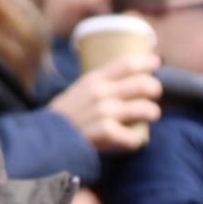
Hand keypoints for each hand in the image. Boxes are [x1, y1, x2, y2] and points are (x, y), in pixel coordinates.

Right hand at [48, 53, 162, 153]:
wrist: (46, 138)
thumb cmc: (62, 116)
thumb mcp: (76, 92)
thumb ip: (96, 87)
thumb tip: (120, 84)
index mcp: (93, 80)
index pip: (126, 64)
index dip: (145, 62)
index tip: (156, 62)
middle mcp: (101, 93)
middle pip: (142, 84)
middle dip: (154, 89)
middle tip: (154, 94)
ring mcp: (104, 112)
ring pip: (145, 109)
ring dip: (152, 113)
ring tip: (150, 115)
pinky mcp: (106, 132)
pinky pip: (133, 137)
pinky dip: (135, 141)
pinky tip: (133, 141)